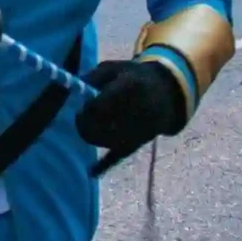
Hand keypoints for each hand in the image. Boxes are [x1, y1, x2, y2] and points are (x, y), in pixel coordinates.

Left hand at [74, 59, 186, 175]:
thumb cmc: (132, 77)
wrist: (168, 92)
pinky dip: (106, 164)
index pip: (102, 104)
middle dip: (86, 123)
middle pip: (103, 125)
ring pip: (107, 140)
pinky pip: (121, 154)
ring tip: (88, 126)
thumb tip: (73, 90)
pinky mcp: (141, 141)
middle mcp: (140, 109)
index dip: (87, 108)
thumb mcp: (112, 68)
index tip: (81, 106)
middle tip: (80, 117)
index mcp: (131, 86)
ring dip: (93, 135)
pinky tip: (92, 172)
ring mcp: (142, 128)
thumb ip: (91, 77)